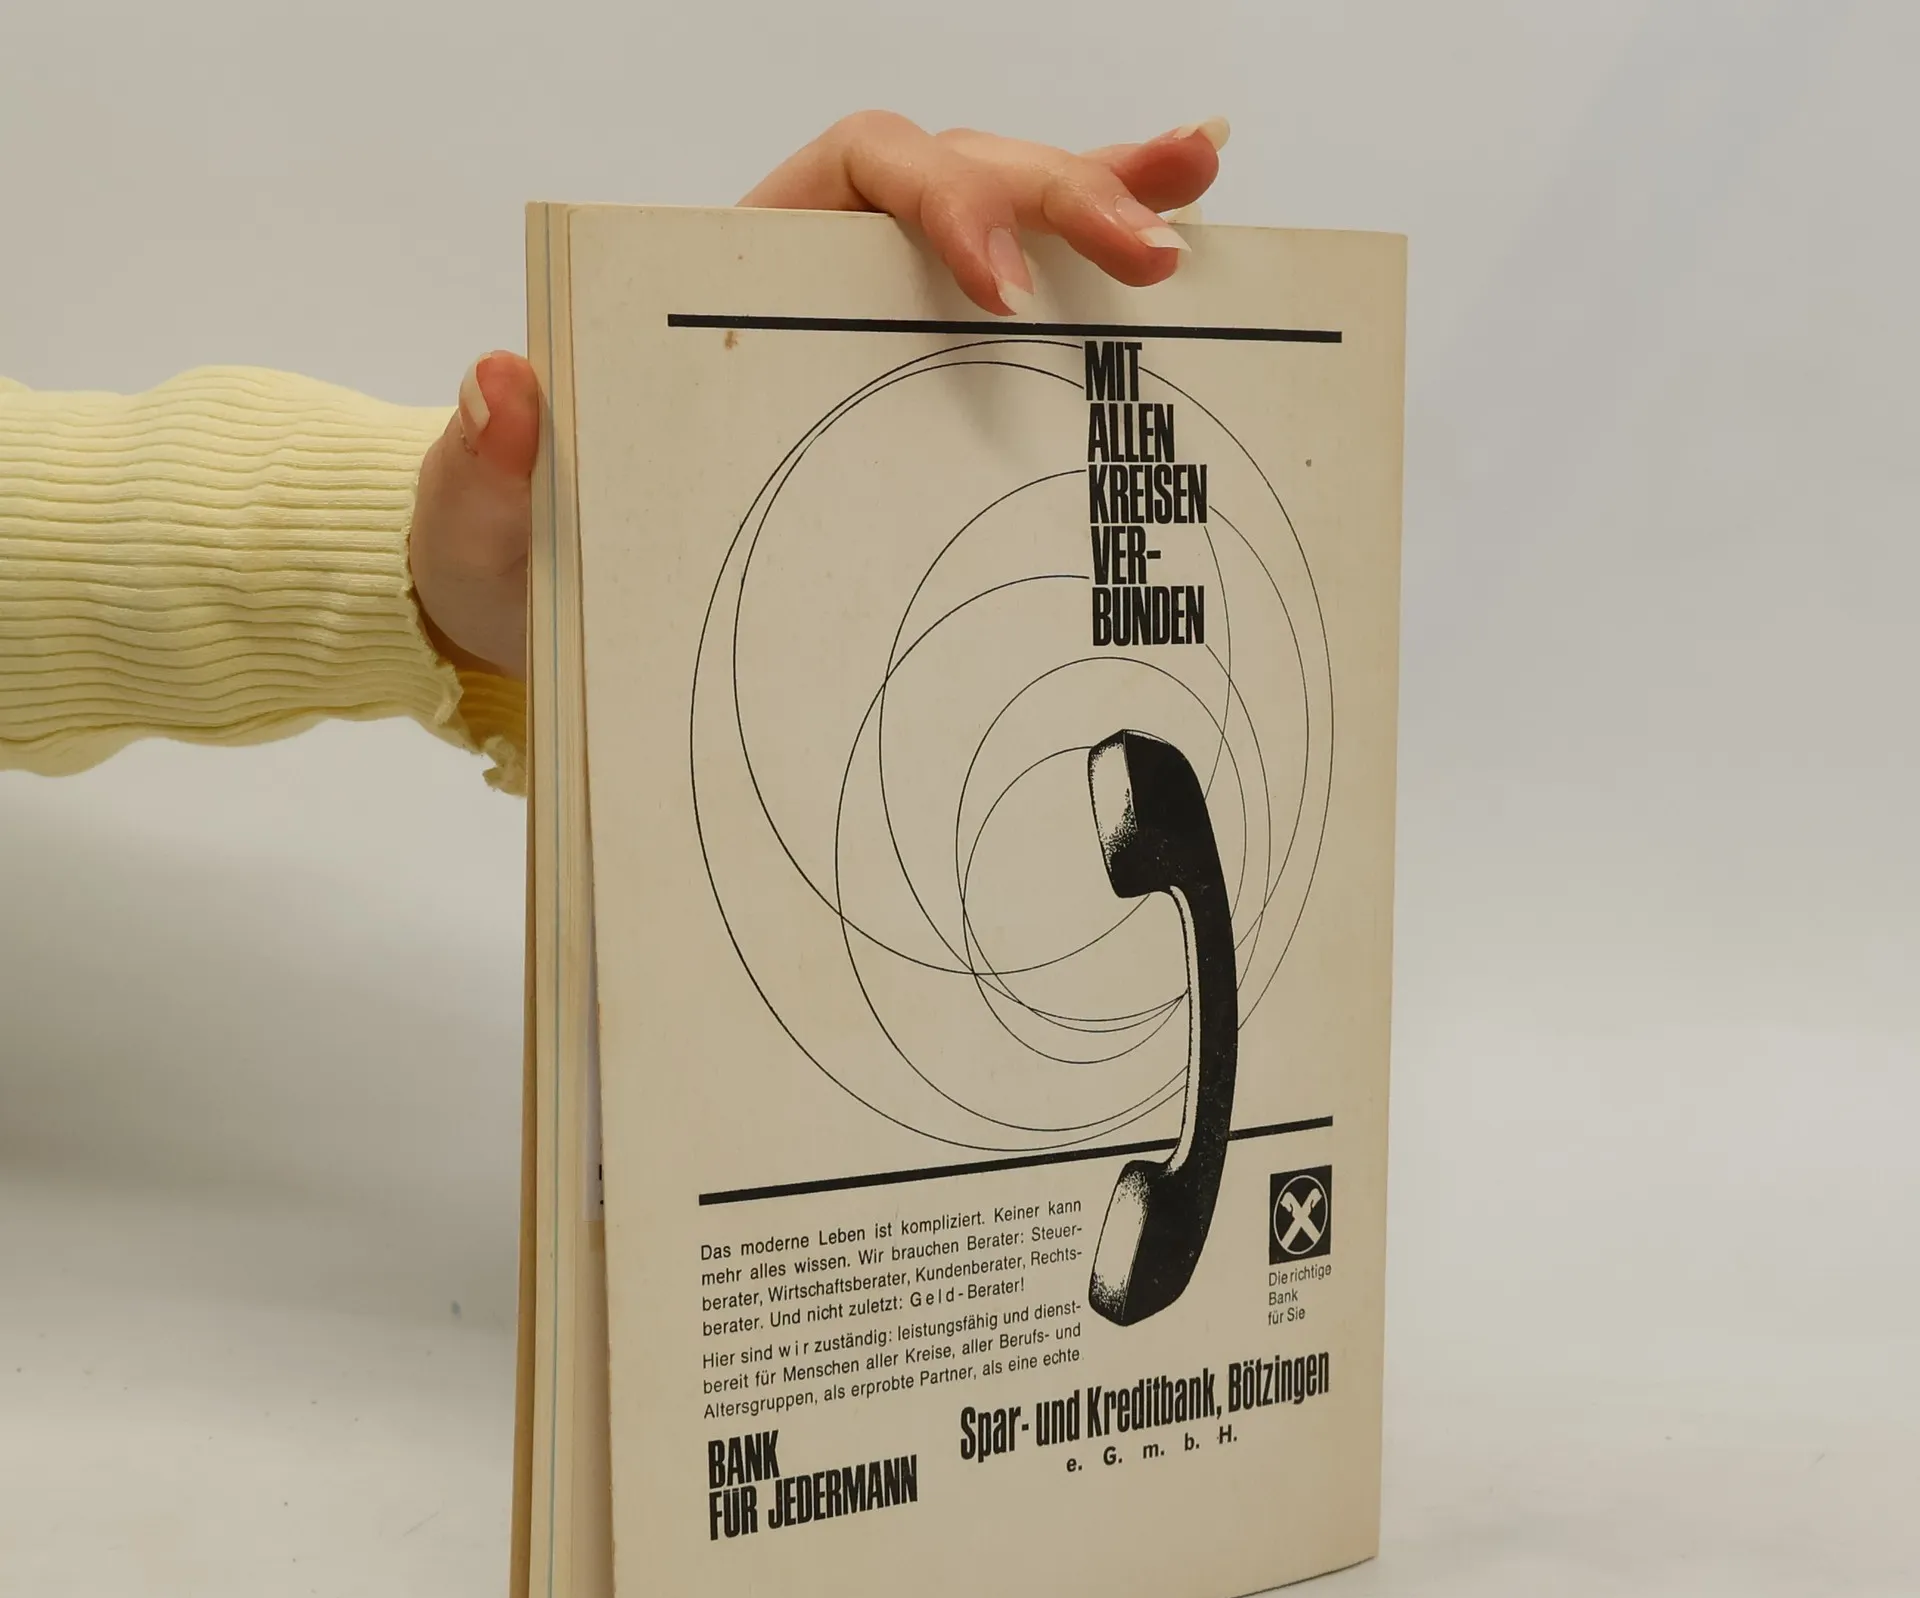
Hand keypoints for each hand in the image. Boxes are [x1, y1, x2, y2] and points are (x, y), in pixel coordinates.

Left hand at [409, 113, 1228, 680]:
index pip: (857, 173)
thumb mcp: (484, 516)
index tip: (1000, 291)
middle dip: (1059, 198)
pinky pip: (1005, 308)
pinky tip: (1178, 239)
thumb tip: (506, 378)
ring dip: (1102, 193)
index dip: (941, 203)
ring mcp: (861, 323)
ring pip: (996, 220)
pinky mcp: (902, 383)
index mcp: (724, 271)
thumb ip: (492, 460)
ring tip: (1198, 182)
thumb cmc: (517, 549)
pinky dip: (1084, 271)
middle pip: (954, 176)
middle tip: (1153, 257)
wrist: (536, 598)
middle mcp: (806, 274)